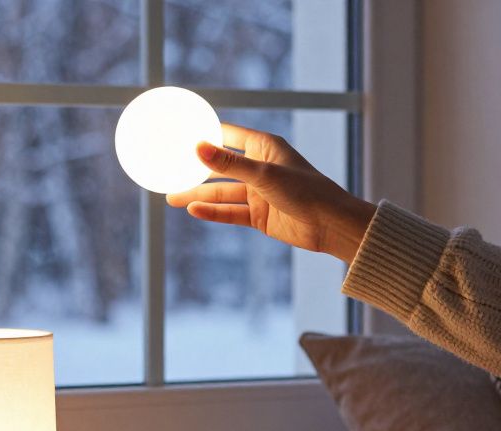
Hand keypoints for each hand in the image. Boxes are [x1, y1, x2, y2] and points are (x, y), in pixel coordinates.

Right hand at [166, 123, 376, 263]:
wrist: (331, 226)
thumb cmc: (307, 191)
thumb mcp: (264, 175)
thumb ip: (229, 163)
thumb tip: (197, 148)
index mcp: (265, 147)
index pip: (228, 135)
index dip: (204, 135)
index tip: (178, 134)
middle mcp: (260, 167)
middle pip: (220, 166)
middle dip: (195, 169)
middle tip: (168, 170)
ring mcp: (259, 193)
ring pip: (222, 192)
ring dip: (198, 194)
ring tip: (171, 197)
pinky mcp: (259, 216)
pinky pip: (230, 212)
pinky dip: (212, 211)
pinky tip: (193, 210)